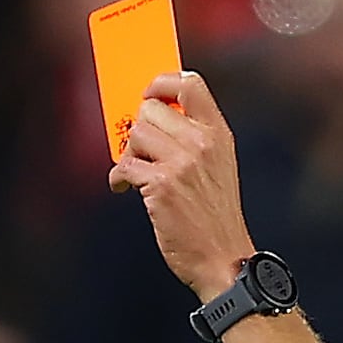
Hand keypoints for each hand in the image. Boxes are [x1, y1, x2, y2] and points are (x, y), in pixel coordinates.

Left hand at [113, 70, 256, 300]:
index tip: (149, 94)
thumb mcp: (219, 167)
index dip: (162, 82)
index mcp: (218, 134)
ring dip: (128, 154)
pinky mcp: (161, 185)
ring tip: (133, 173)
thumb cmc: (216, 219)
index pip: (190, 84)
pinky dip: (118, 177)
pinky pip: (125, 165)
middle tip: (139, 149)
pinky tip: (123, 188)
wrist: (224, 259)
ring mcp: (181, 163)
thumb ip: (195, 138)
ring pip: (135, 134)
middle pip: (151, 107)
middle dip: (138, 128)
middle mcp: (201, 142)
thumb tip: (153, 118)